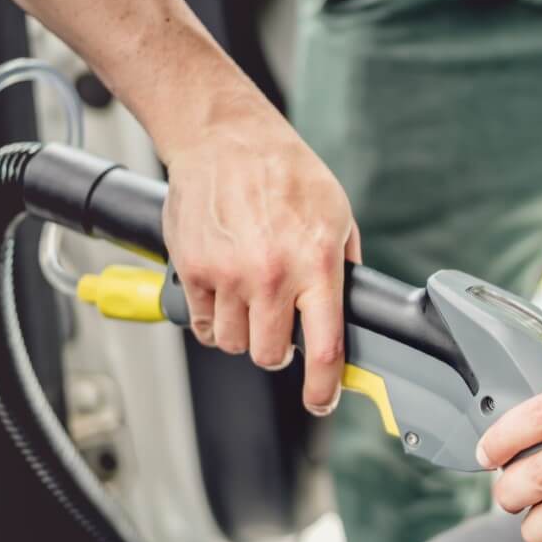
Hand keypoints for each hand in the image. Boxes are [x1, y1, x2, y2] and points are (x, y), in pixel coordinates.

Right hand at [161, 91, 360, 415]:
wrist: (225, 139)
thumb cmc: (285, 172)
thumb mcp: (337, 216)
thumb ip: (342, 268)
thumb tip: (349, 316)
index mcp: (316, 264)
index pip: (324, 348)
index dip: (324, 389)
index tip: (322, 402)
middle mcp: (272, 275)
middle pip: (270, 356)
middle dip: (278, 351)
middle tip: (279, 328)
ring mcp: (228, 275)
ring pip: (234, 344)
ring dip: (244, 333)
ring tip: (250, 299)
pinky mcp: (193, 270)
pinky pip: (203, 324)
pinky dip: (213, 318)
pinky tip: (224, 292)